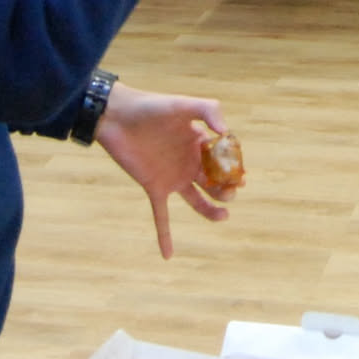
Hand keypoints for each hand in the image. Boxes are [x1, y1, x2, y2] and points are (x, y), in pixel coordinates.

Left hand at [94, 81, 233, 257]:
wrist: (115, 116)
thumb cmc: (150, 106)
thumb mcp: (182, 103)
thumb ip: (208, 110)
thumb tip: (226, 132)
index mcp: (198, 142)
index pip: (222, 159)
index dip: (233, 169)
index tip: (242, 176)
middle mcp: (188, 161)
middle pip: (213, 182)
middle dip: (226, 190)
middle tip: (231, 193)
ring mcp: (171, 176)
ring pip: (196, 199)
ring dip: (210, 210)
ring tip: (224, 216)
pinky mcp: (154, 187)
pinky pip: (161, 216)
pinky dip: (164, 235)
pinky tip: (168, 255)